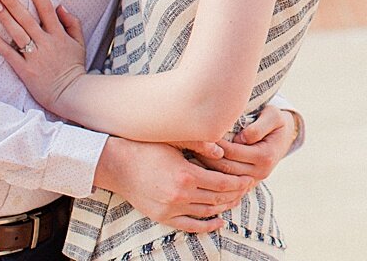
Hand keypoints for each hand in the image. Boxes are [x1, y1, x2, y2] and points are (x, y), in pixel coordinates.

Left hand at [0, 0, 86, 115]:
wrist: (71, 92)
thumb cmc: (74, 67)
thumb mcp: (80, 42)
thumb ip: (72, 23)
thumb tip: (60, 6)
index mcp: (59, 34)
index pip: (47, 9)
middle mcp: (46, 42)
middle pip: (28, 19)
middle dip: (14, 3)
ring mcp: (34, 56)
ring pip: (17, 33)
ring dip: (5, 18)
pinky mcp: (24, 69)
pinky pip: (8, 53)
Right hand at [96, 138, 253, 233]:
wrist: (118, 165)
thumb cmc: (147, 147)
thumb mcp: (175, 140)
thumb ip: (199, 143)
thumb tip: (222, 150)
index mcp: (187, 174)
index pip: (222, 182)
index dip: (238, 182)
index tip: (248, 179)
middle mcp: (181, 195)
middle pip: (217, 198)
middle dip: (235, 194)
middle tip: (246, 189)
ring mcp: (171, 208)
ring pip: (206, 211)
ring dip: (224, 207)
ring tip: (236, 200)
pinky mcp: (162, 217)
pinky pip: (189, 225)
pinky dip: (206, 225)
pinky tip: (219, 222)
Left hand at [186, 104, 300, 179]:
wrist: (284, 135)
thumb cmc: (275, 121)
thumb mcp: (273, 116)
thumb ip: (259, 127)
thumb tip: (242, 138)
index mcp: (265, 156)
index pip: (232, 152)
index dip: (215, 144)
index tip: (200, 135)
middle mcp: (260, 172)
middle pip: (225, 167)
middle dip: (207, 157)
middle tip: (190, 146)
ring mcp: (254, 180)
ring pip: (224, 177)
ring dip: (207, 168)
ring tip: (191, 155)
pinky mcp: (248, 183)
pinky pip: (227, 182)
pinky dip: (213, 176)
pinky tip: (199, 166)